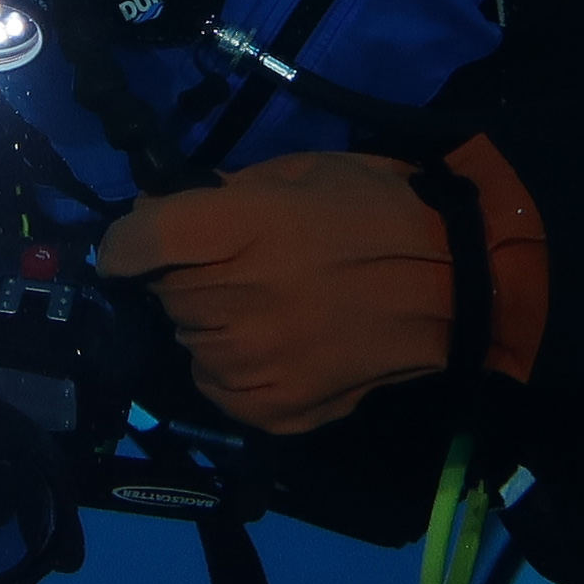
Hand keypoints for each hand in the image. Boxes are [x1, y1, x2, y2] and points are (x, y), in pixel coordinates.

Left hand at [92, 141, 548, 437]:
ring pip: (190, 341)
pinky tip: (277, 344)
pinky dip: (234, 367)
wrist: (458, 282)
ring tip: (269, 306)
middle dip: (187, 278)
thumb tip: (166, 216)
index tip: (134, 245)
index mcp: (241, 228)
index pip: (137, 243)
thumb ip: (223, 197)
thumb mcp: (295, 174)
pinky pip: (218, 386)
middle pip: (165, 294)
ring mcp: (250, 363)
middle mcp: (233, 299)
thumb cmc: (377, 211)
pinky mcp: (271, 409)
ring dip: (213, 322)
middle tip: (239, 266)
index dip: (125, 243)